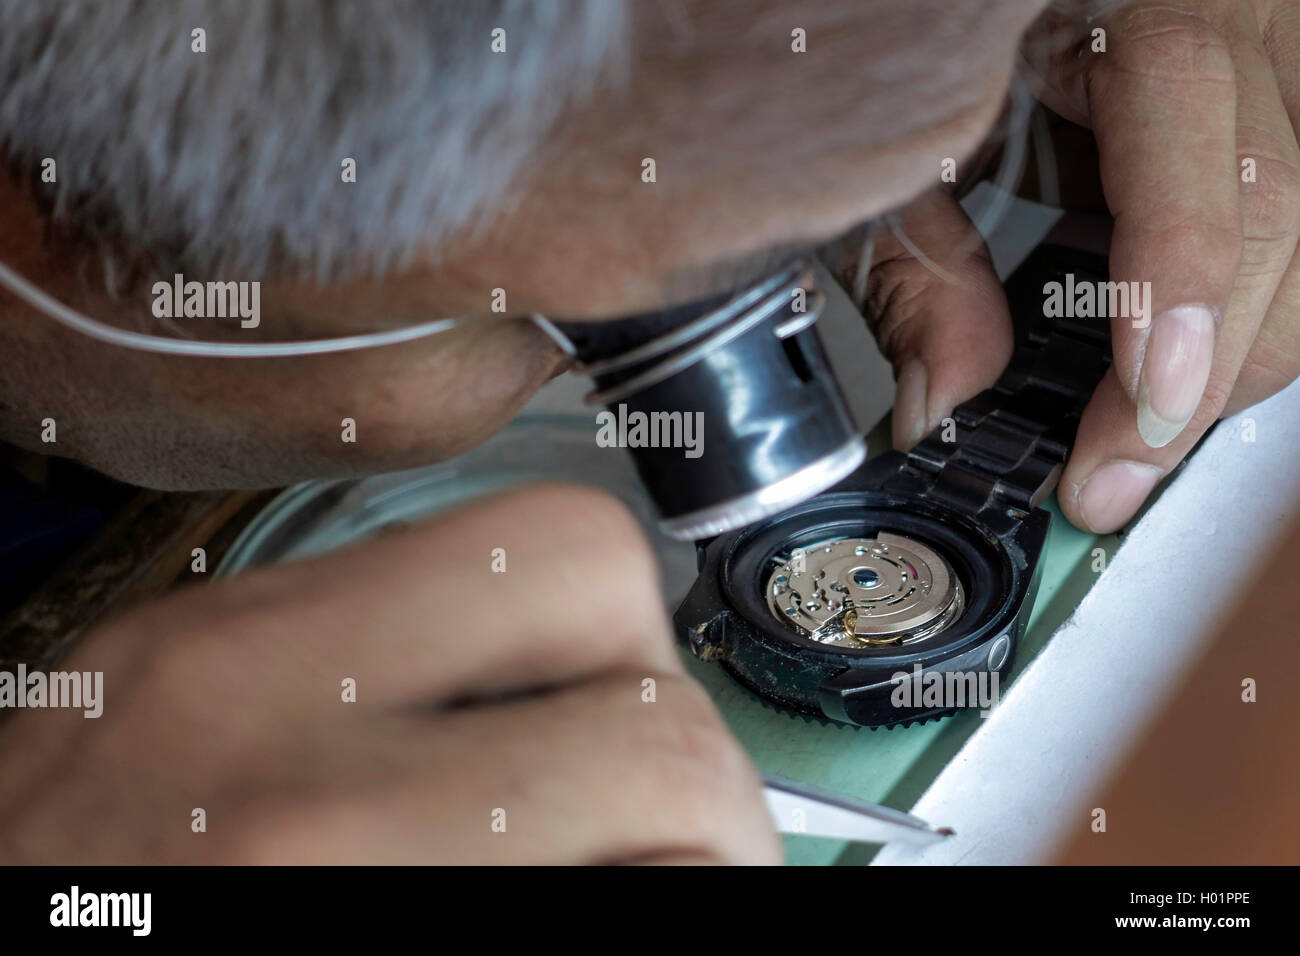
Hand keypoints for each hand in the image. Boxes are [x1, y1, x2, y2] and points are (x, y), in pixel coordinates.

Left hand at [0, 484, 779, 864]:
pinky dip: (463, 650)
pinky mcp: (172, 620)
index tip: (700, 864)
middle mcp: (260, 696)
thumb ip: (548, 884)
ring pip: (507, 535)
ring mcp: (204, 633)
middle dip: (654, 700)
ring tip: (550, 769)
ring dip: (567, 653)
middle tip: (647, 811)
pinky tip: (439, 747)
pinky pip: (398, 575)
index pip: (651, 748)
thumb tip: (669, 849)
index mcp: (324, 841)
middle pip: (592, 572)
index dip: (721, 831)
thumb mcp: (392, 950)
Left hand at [835, 0, 1299, 532]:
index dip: (1178, 274)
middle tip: (1112, 479)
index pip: (1195, 119)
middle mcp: (1229, 17)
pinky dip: (1243, 317)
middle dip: (1204, 371)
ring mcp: (1270, 65)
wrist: (979, 16)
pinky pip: (1292, 224)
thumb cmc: (932, 50)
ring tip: (1139, 448)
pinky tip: (1175, 378)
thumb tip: (942, 405)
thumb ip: (915, 264)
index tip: (1143, 404)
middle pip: (1280, 201)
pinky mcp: (1270, 114)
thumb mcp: (902, 147)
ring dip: (1237, 358)